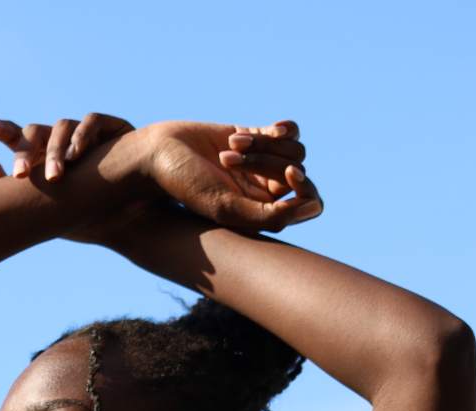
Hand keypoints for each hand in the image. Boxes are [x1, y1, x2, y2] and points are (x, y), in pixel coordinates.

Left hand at [0, 113, 153, 245]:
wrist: (135, 221)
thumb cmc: (89, 216)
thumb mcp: (44, 207)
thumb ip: (9, 186)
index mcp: (46, 155)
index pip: (20, 137)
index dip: (3, 130)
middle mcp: (64, 140)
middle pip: (37, 132)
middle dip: (28, 153)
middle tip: (22, 177)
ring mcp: (87, 132)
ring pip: (62, 127)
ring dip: (56, 151)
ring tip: (55, 176)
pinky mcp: (112, 126)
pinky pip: (92, 122)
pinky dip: (83, 137)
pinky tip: (77, 155)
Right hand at [143, 119, 322, 232]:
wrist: (161, 155)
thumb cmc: (188, 187)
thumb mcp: (227, 207)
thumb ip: (271, 217)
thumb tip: (314, 207)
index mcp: (263, 214)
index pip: (309, 203)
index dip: (306, 188)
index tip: (289, 174)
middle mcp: (267, 191)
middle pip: (298, 170)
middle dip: (267, 161)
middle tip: (228, 160)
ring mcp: (264, 164)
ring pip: (295, 150)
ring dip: (262, 144)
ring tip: (229, 147)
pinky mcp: (257, 138)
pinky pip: (290, 133)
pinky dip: (282, 130)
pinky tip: (271, 128)